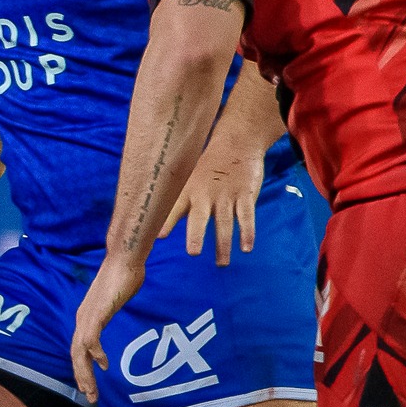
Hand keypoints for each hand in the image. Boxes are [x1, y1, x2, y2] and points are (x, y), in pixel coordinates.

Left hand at [70, 256, 146, 402]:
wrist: (124, 259)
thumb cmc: (123, 277)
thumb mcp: (115, 301)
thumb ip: (111, 314)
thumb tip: (115, 318)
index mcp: (86, 317)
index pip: (79, 348)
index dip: (82, 368)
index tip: (89, 384)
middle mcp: (82, 318)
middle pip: (75, 354)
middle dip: (82, 377)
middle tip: (90, 396)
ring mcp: (88, 316)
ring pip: (79, 351)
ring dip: (85, 373)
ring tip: (91, 390)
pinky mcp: (97, 313)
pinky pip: (91, 338)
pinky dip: (95, 353)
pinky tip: (103, 364)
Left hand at [160, 145, 261, 265]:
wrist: (236, 143)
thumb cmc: (207, 166)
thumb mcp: (188, 178)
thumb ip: (178, 200)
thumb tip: (159, 224)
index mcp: (188, 191)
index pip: (174, 208)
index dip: (167, 222)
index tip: (159, 237)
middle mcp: (205, 195)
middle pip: (200, 218)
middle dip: (196, 235)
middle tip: (193, 253)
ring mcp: (226, 196)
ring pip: (225, 223)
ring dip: (223, 245)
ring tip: (221, 263)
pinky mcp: (245, 195)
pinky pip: (246, 217)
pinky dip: (247, 233)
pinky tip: (246, 248)